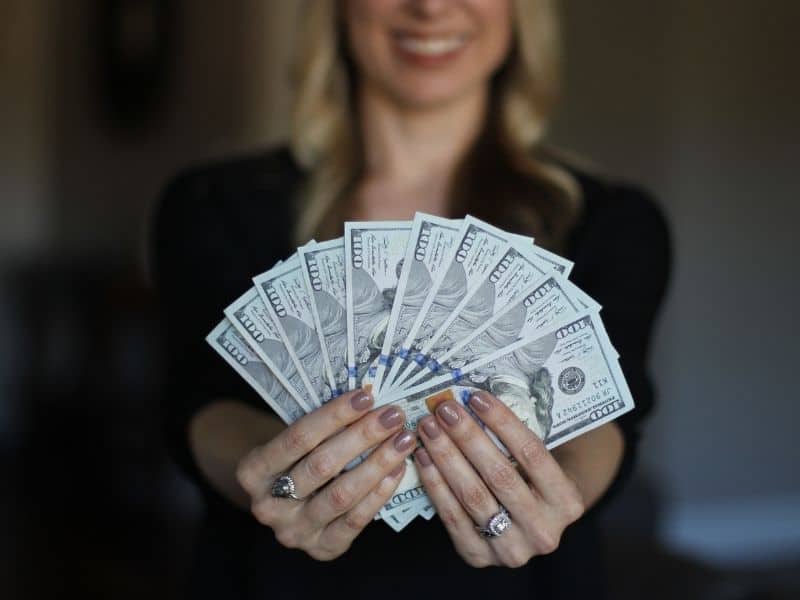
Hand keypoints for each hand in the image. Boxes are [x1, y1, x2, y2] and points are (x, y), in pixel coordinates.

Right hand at [236, 388, 415, 560]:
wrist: (284, 502)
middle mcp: (268, 506)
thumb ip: (321, 426)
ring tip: (402, 440)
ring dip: (378, 464)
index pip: (298, 438)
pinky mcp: (322, 548)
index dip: (334, 415)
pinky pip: (356, 520)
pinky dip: (380, 493)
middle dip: (362, 437)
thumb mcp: (292, 440)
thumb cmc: (294, 460)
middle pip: (321, 466)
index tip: (366, 396)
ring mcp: (294, 531)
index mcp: (252, 471)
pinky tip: (397, 469)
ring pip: (341, 495)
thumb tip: (367, 400)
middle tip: (393, 416)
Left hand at [414, 391, 584, 567]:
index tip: (476, 397)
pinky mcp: (479, 557)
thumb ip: (516, 440)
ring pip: (473, 496)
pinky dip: (435, 483)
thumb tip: (473, 401)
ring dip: (446, 456)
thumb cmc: (534, 482)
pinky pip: (452, 516)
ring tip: (429, 428)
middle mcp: (543, 531)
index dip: (502, 422)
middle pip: (499, 475)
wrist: (533, 526)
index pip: (533, 454)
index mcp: (567, 502)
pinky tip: (424, 457)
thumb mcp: (542, 463)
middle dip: (467, 437)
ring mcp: (511, 549)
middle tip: (444, 409)